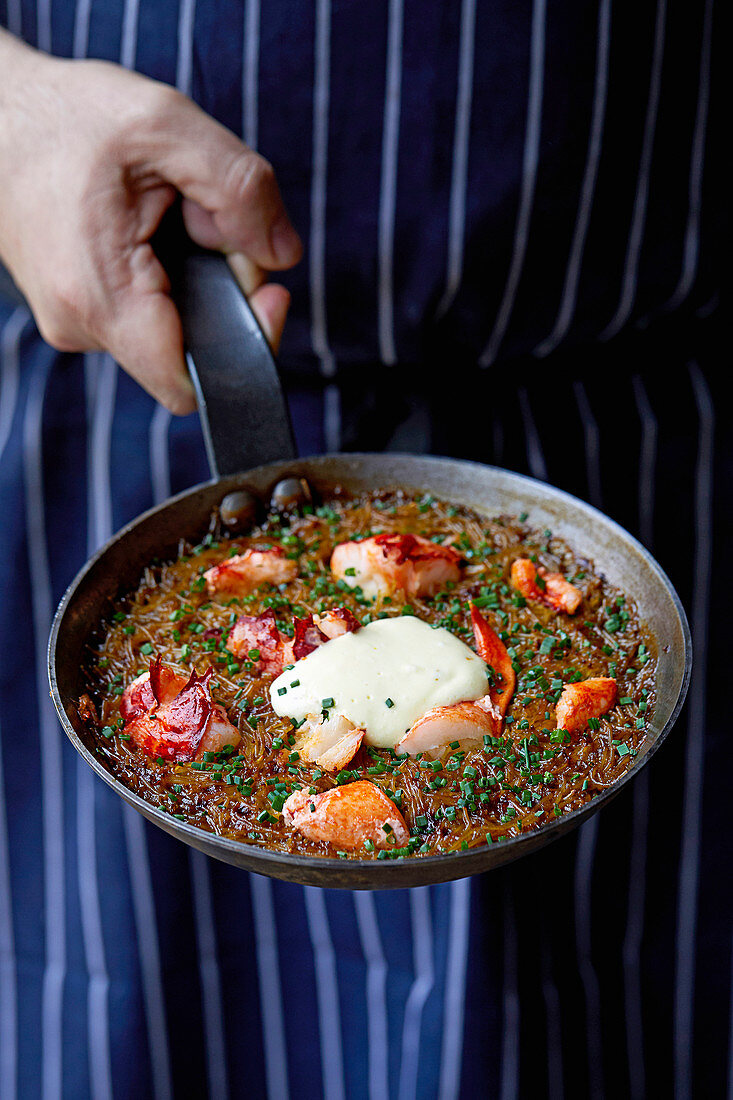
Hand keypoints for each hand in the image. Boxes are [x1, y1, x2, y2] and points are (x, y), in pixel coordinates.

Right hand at [0, 31, 301, 412]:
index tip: (266, 291)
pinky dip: (170, 274)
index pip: (190, 383)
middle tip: (211, 220)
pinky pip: (150, 312)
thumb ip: (240, 188)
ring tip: (170, 212)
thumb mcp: (167, 124)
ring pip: (174, 329)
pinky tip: (151, 226)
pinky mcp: (81, 312)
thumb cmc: (67, 117)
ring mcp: (78, 325)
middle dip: (226, 292)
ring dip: (197, 278)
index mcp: (100, 296)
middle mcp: (82, 327)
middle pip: (193, 351)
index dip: (247, 346)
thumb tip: (283, 254)